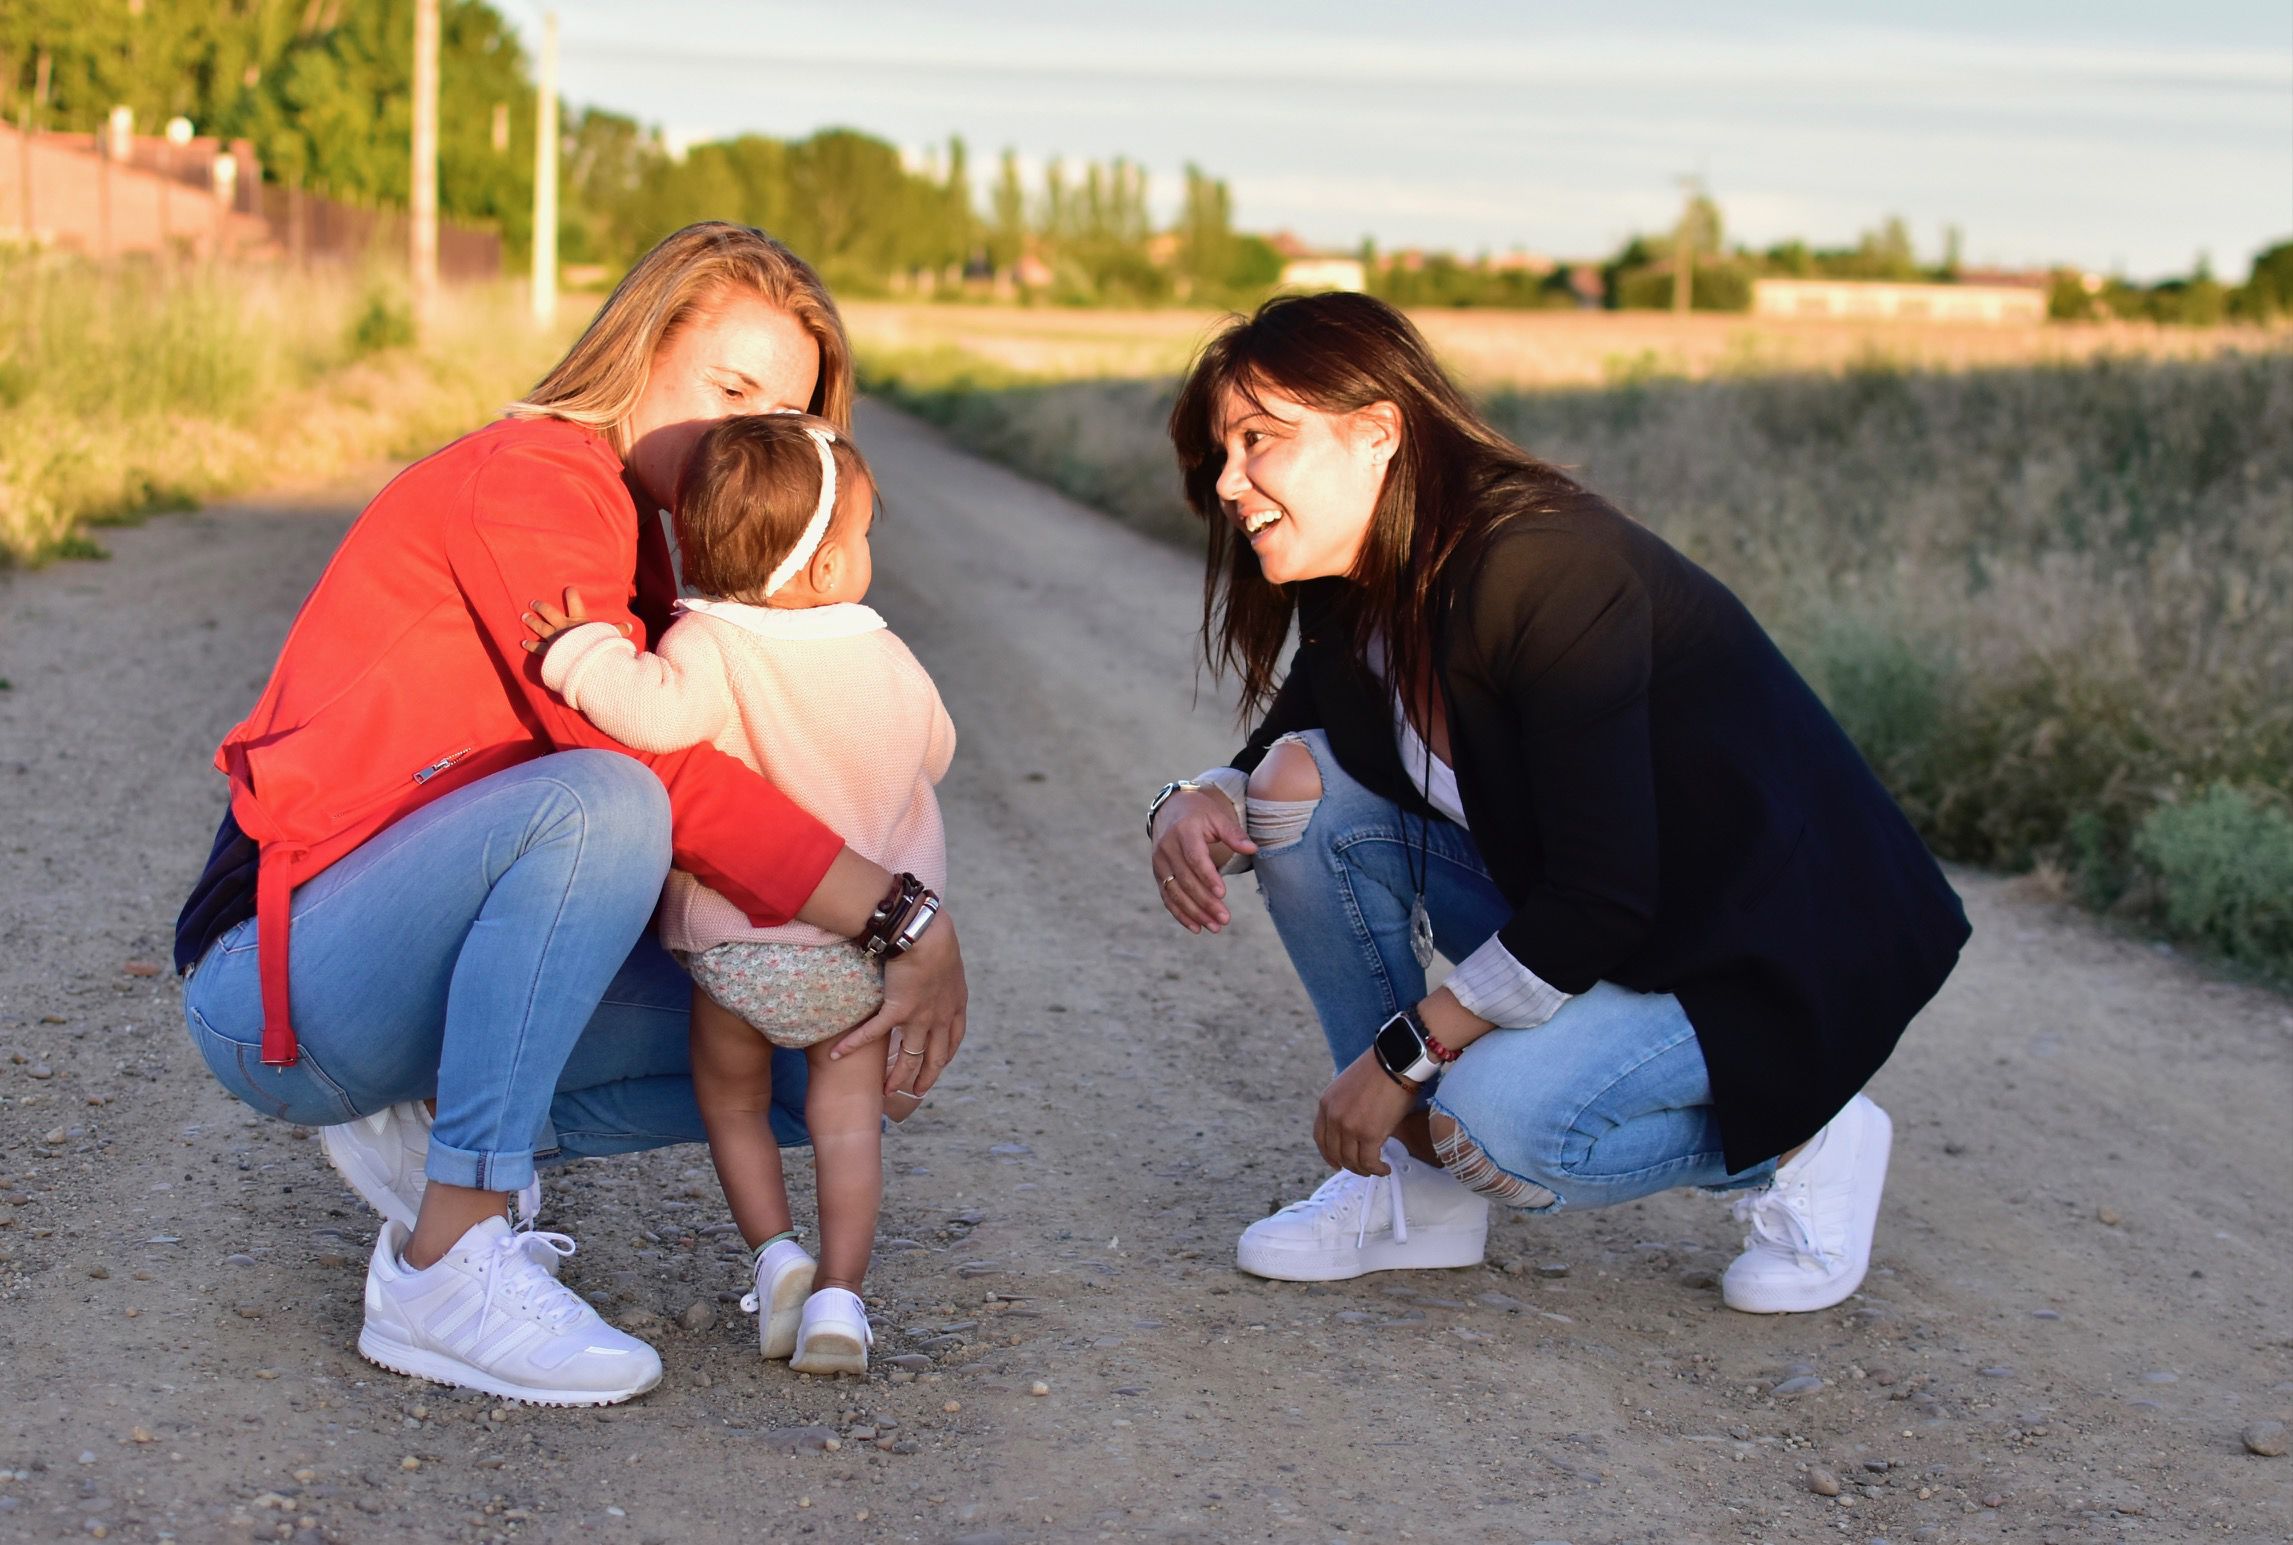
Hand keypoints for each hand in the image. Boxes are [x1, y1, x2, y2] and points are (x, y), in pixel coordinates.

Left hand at [519, 586, 631, 654]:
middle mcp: (563, 626)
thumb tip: (630, 626)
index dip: (571, 595)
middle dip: (540, 607)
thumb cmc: (596, 648)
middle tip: (533, 603)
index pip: (574, 602)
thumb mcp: (609, 637)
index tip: (568, 589)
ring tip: (524, 616)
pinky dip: (530, 645)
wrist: (582, 662)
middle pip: (549, 613)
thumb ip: (618, 631)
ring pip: (540, 627)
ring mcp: (553, 638)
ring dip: (531, 621)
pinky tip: (523, 643)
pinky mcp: (548, 652)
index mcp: (578, 621)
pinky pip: (537, 648)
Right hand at [828, 908, 966, 1099]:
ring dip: (898, 1077)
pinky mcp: (897, 1010)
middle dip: (926, 1077)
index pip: (954, 1039)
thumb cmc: (935, 935)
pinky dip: (854, 1044)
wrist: (924, 933)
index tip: (938, 1064)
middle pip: (936, 1057)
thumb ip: (941, 970)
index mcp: (955, 1004)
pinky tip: (839, 1055)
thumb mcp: (948, 957)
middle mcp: (941, 1016)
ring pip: (910, 1057)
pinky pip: (873, 1034)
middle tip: (916, 1092)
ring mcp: (920, 1017)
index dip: (945, 1055)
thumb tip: (932, 964)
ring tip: (887, 1092)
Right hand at [1150, 787, 1253, 933]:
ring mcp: (1160, 863)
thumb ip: (1234, 833)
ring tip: (1215, 927)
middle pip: (1186, 880)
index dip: (1208, 877)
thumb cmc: (1199, 814)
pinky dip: (1180, 914)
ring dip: (1194, 913)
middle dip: (1205, 902)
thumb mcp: (1216, 817)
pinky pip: (1167, 898)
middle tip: (1225, 919)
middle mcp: (1167, 848)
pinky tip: (1196, 928)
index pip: (1195, 858)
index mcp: (1184, 832)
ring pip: (1175, 893)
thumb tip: (1253, 849)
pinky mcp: (1158, 874)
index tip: (1223, 894)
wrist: (1169, 809)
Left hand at [1314, 1049, 1416, 1176]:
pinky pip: (1369, 1161)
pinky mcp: (1369, 1134)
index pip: (1320, 1138)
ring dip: (1364, 1169)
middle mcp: (1333, 1117)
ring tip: (1377, 1168)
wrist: (1396, 1061)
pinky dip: (1377, 1169)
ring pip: (1352, 1161)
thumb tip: (1354, 1128)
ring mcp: (1349, 1127)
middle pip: (1335, 1152)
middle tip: (1362, 1168)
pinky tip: (1385, 1168)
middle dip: (1349, 1164)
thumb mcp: (1349, 1088)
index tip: (1336, 1163)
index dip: (1328, 1155)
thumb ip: (1345, 1108)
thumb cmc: (1380, 1071)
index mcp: (1326, 1103)